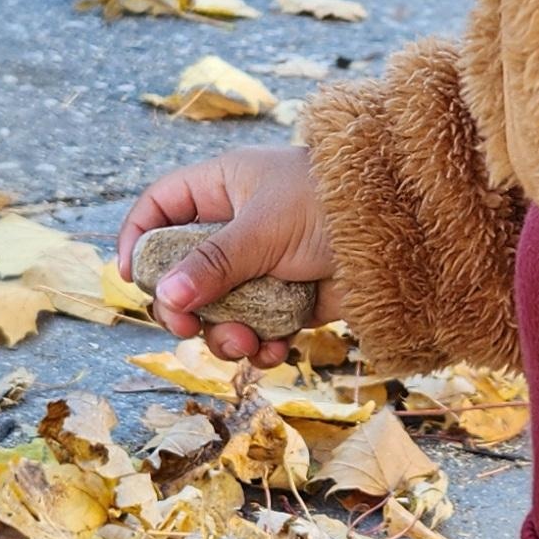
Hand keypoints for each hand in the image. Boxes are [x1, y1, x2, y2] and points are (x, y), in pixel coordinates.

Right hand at [114, 143, 338, 362]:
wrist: (407, 230)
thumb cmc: (332, 204)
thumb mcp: (265, 229)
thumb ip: (214, 263)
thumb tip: (166, 295)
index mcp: (223, 188)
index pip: (161, 208)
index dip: (139, 239)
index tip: (132, 279)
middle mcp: (236, 227)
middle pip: (181, 272)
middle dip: (182, 306)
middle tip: (186, 328)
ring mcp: (262, 267)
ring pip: (217, 310)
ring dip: (225, 334)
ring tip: (247, 342)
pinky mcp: (289, 301)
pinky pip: (257, 330)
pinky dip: (262, 347)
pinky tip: (276, 350)